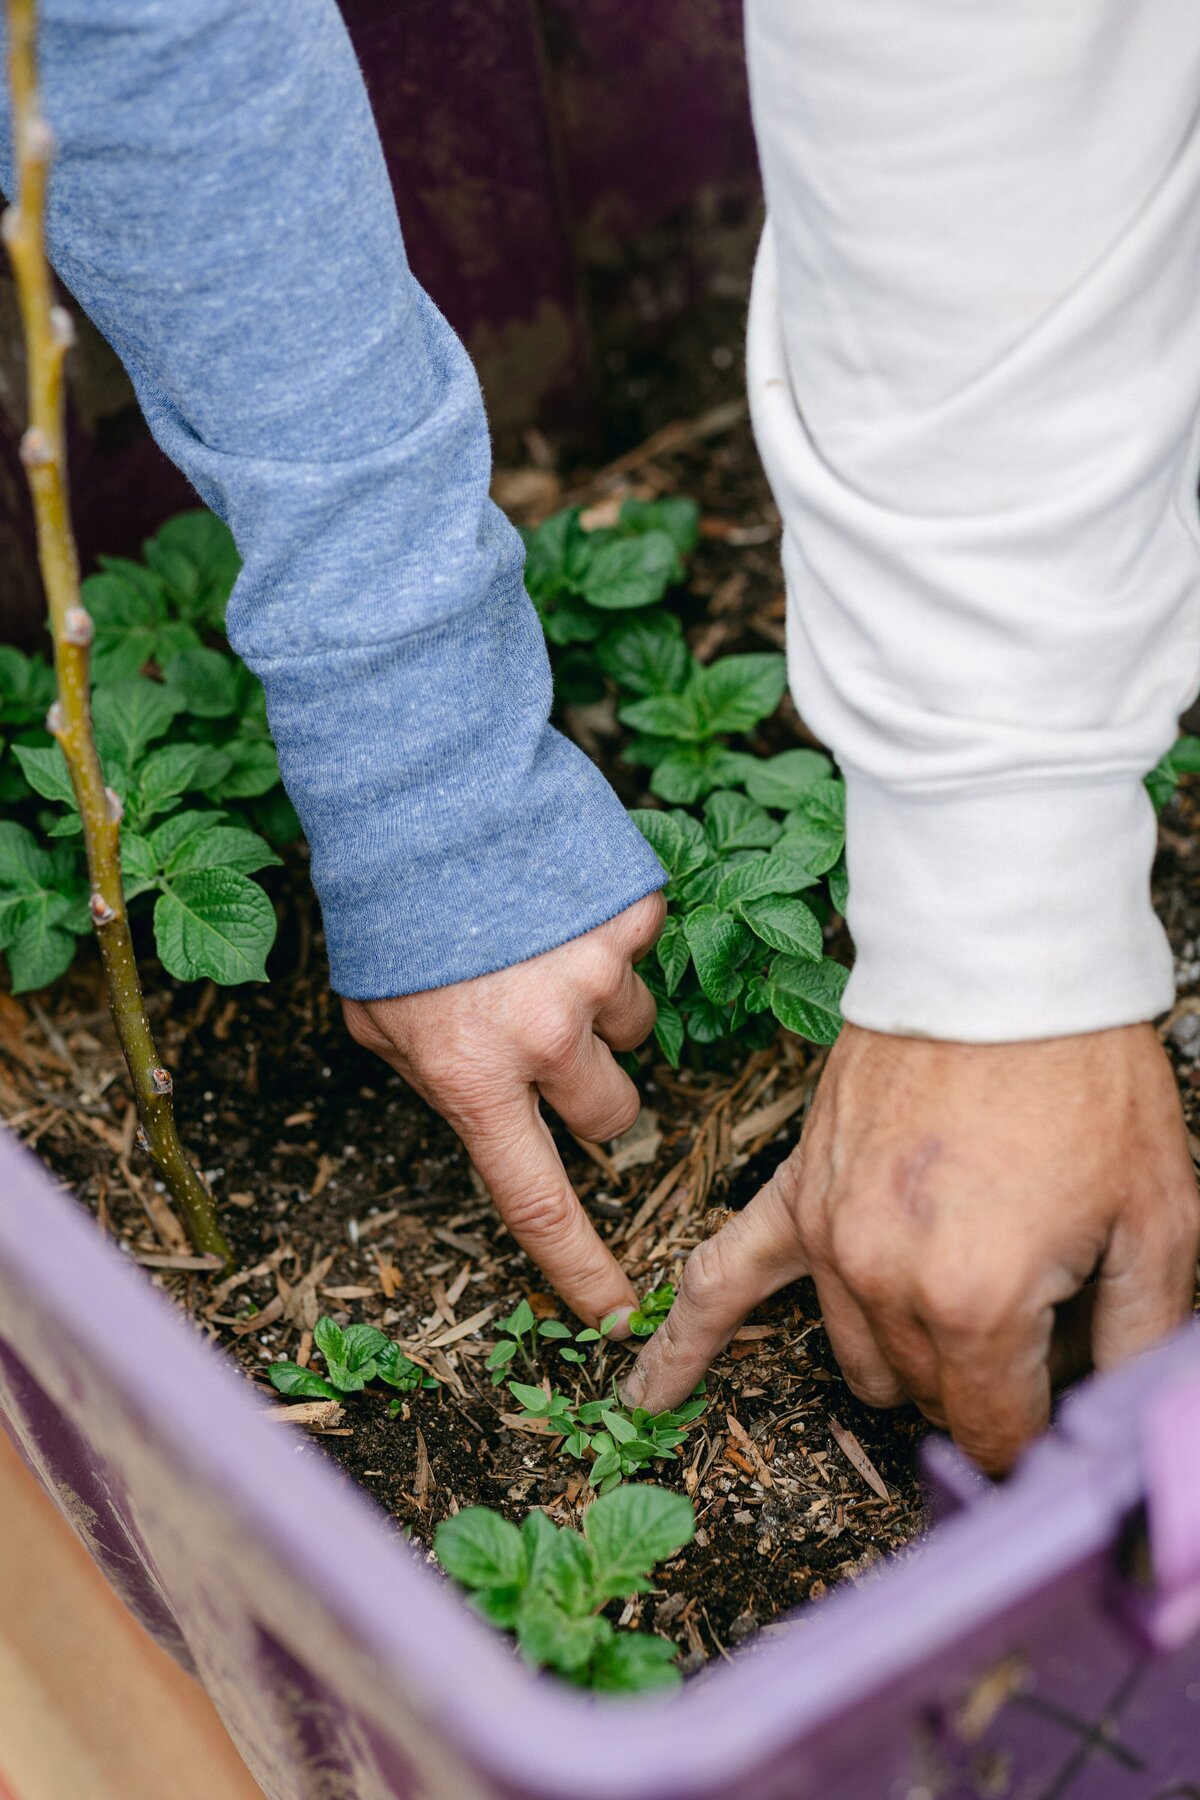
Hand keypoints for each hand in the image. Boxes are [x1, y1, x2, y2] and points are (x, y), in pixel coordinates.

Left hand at [342, 893, 663, 1327]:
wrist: (421, 794)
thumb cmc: (388, 911)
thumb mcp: (376, 1018)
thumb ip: (429, 1074)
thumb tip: (478, 1100)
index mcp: (473, 1078)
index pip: (537, 1201)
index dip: (579, 1268)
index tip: (614, 1312)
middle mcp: (545, 1038)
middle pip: (611, 1114)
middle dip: (587, 1088)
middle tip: (543, 1036)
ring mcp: (597, 975)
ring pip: (633, 1030)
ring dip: (599, 1008)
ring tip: (540, 948)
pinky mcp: (632, 917)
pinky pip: (641, 952)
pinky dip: (610, 937)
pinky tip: (558, 900)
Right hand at [624, 1022, 1199, 1471]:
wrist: (1006, 965)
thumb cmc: (1087, 1081)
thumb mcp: (1161, 1219)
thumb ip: (1141, 1343)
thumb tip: (1119, 1425)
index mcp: (977, 1302)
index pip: (998, 1433)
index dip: (1044, 1427)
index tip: (1068, 1401)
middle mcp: (886, 1283)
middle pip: (931, 1399)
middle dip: (989, 1381)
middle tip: (1046, 1316)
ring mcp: (829, 1238)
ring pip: (861, 1361)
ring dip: (910, 1357)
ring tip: (962, 1301)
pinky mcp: (799, 1194)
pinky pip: (720, 1279)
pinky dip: (682, 1345)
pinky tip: (647, 1397)